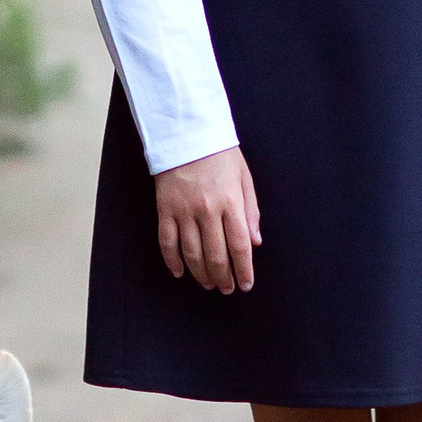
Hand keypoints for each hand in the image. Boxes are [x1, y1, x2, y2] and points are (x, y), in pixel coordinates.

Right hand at [155, 145, 261, 292]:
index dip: (244, 270)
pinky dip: (172, 261)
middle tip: (227, 289)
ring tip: (208, 284)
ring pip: (192, 253)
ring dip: (201, 274)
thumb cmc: (219, 154)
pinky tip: (180, 273)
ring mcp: (184, 211)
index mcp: (231, 202)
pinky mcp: (165, 209)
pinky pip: (167, 242)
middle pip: (217, 255)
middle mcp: (208, 210)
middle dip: (224, 277)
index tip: (246, 284)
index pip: (240, 246)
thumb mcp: (244, 177)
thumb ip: (251, 211)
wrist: (186, 132)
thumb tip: (256, 242)